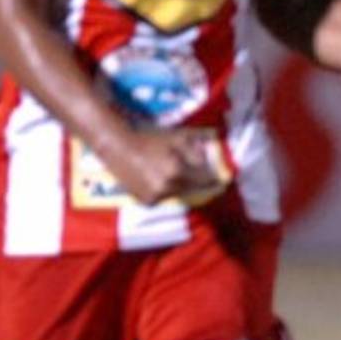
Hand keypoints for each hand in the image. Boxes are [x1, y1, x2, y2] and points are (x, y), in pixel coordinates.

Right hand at [96, 127, 220, 205]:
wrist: (119, 147)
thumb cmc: (150, 139)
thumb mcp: (178, 137)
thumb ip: (197, 149)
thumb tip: (210, 158)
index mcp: (177, 171)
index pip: (205, 180)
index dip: (214, 177)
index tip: (221, 177)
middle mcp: (168, 188)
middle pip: (194, 188)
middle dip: (199, 180)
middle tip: (204, 175)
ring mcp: (156, 197)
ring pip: (181, 193)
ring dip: (184, 186)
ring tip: (179, 173)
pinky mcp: (147, 202)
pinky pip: (166, 197)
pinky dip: (168, 190)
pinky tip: (163, 179)